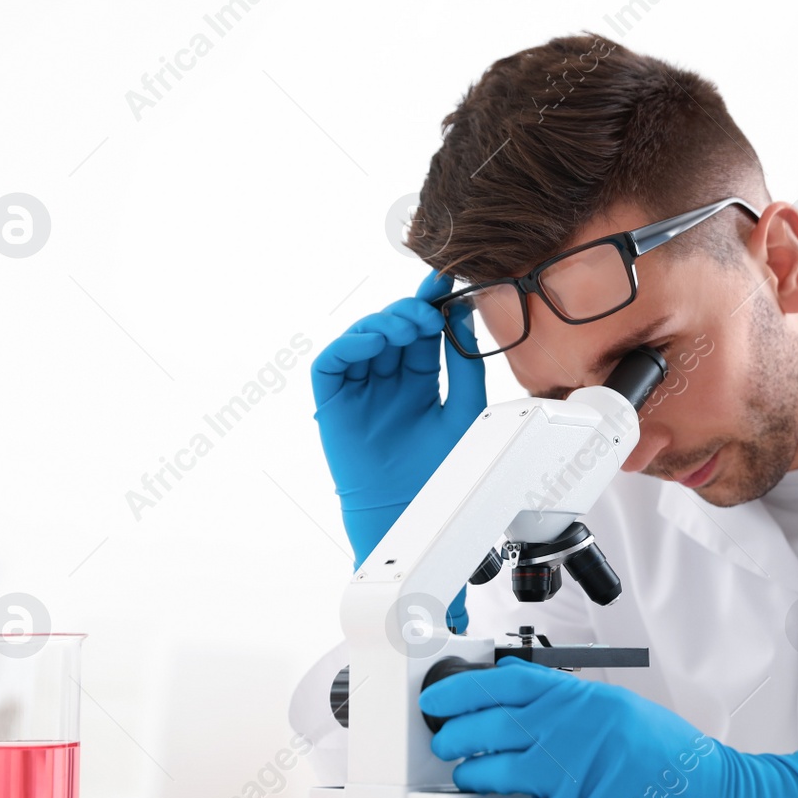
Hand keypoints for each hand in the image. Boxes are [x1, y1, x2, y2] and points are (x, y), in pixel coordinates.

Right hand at [312, 270, 484, 630]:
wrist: (413, 517)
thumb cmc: (441, 475)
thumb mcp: (465, 411)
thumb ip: (464, 366)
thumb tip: (463, 318)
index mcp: (420, 382)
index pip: (423, 333)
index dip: (432, 305)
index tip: (447, 280)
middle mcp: (388, 382)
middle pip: (394, 330)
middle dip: (411, 310)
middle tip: (430, 306)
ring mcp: (359, 391)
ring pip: (363, 339)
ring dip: (385, 324)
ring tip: (410, 326)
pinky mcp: (333, 405)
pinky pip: (333, 363)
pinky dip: (351, 346)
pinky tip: (377, 344)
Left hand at [418, 657, 797, 797]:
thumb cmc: (676, 762)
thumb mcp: (624, 711)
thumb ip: (572, 705)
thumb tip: (518, 699)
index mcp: (587, 700)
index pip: (509, 683)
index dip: (464, 689)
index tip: (441, 696)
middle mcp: (576, 732)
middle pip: (491, 725)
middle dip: (455, 733)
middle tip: (443, 738)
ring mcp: (574, 776)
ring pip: (493, 771)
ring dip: (466, 774)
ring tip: (460, 775)